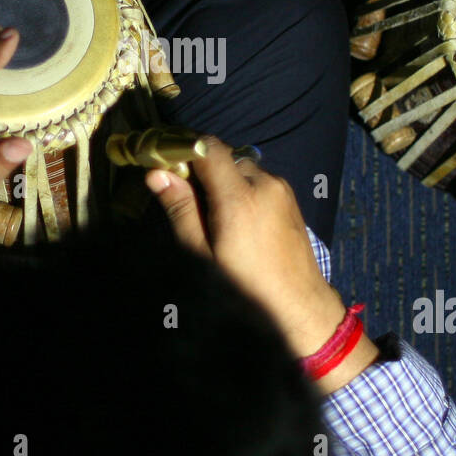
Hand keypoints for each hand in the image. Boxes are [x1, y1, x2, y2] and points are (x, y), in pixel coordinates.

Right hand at [145, 140, 377, 389]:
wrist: (299, 308)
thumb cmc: (245, 287)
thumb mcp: (203, 254)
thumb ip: (181, 209)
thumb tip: (156, 174)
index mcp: (239, 197)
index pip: (207, 147)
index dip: (183, 149)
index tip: (166, 166)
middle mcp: (264, 184)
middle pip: (224, 158)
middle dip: (203, 172)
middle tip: (188, 202)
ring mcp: (282, 190)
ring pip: (242, 170)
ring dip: (224, 183)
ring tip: (216, 219)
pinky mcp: (291, 200)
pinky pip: (260, 182)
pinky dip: (243, 191)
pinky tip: (239, 223)